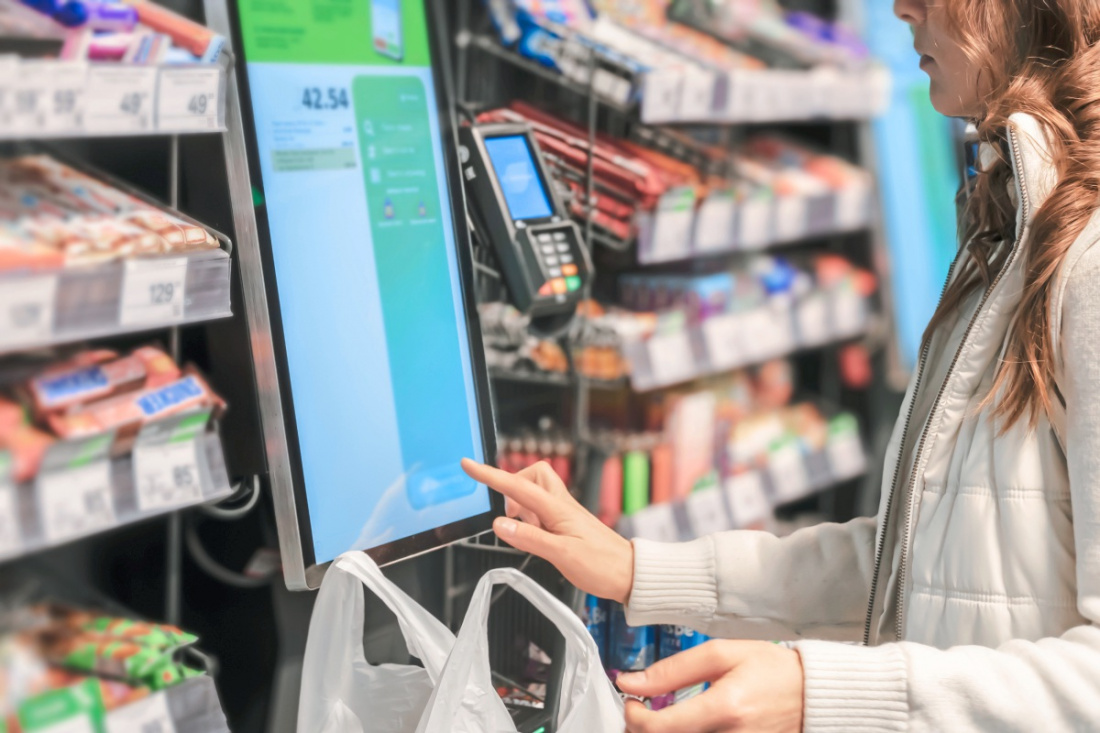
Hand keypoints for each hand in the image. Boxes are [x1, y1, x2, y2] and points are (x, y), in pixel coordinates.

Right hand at [460, 458, 633, 603]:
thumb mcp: (562, 555)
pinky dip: (533, 520)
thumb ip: (530, 538)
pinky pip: (543, 511)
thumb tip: (499, 525)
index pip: (517, 487)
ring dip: (522, 508)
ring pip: (536, 494)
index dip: (490, 475)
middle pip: (531, 476)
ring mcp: (566, 514)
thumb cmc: (603, 566)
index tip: (469, 466)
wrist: (631, 574)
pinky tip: (538, 538)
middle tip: (508, 513)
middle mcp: (562, 506)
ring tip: (527, 533)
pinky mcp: (568, 524)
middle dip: (512, 486)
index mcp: (558, 509)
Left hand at [617, 640, 803, 732]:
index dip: (633, 717)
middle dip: (641, 730)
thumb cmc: (771, 670)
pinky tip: (682, 726)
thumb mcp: (722, 655)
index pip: (659, 728)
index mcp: (725, 708)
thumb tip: (630, 681)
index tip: (631, 700)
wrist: (814, 695)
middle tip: (642, 711)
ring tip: (660, 719)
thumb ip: (673, 670)